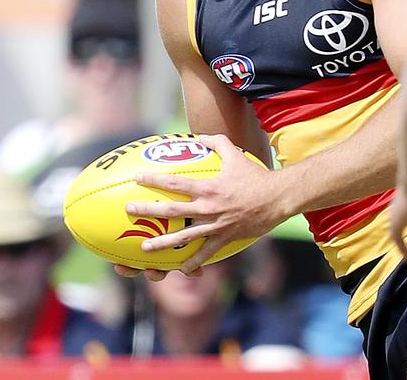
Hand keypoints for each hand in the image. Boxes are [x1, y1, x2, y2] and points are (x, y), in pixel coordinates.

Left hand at [121, 134, 284, 274]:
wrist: (277, 197)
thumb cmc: (256, 176)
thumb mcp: (236, 155)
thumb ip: (217, 143)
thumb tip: (199, 137)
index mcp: (208, 187)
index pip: (175, 183)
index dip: (155, 180)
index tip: (137, 178)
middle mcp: (208, 207)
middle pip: (172, 211)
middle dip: (148, 211)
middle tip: (129, 211)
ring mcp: (216, 224)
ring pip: (184, 237)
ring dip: (162, 243)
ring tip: (144, 247)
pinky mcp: (226, 237)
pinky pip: (207, 252)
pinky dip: (194, 262)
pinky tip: (181, 269)